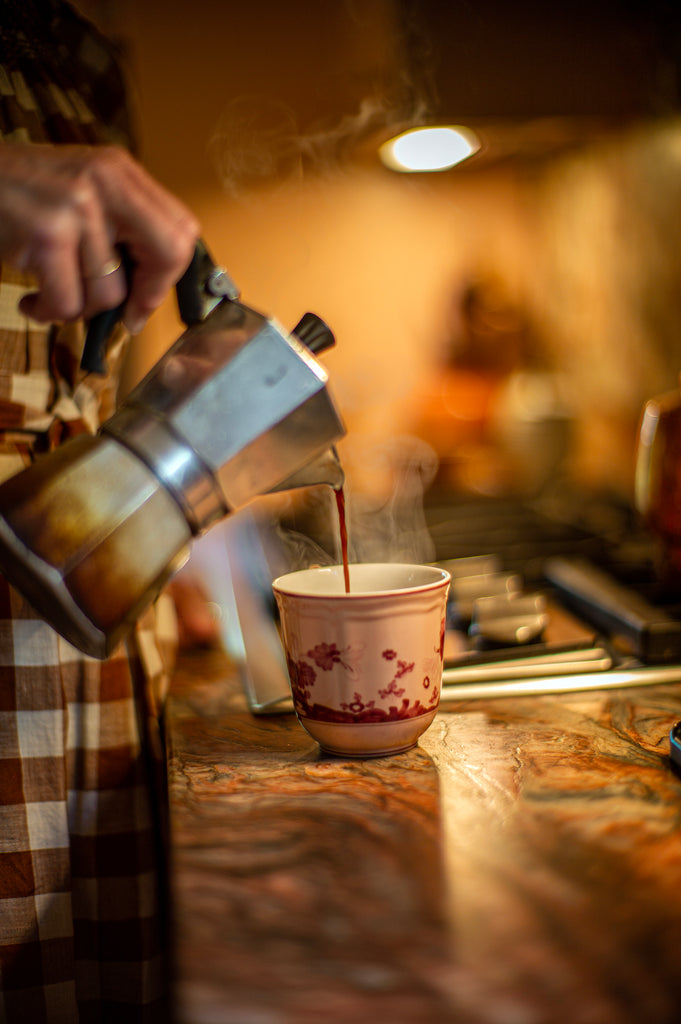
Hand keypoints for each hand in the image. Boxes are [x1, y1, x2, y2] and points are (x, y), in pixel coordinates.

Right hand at [0, 143, 199, 331]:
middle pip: (168, 254)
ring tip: (51, 293)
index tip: (147, 297)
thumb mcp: (81, 195)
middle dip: (146, 296)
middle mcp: (105, 181)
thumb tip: (149, 295)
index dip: (169, 274)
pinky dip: (49, 311)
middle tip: (123, 315)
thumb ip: (120, 230)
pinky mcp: (48, 232)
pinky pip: (69, 301)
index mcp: (120, 172)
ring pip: (109, 292)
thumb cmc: (20, 197)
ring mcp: (77, 204)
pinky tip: (33, 300)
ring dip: (78, 308)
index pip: (182, 229)